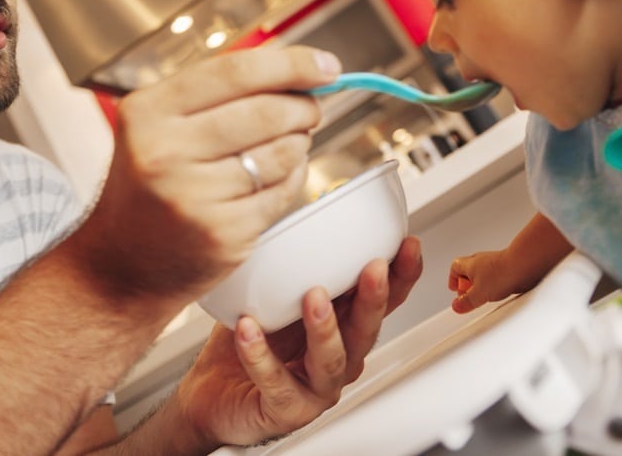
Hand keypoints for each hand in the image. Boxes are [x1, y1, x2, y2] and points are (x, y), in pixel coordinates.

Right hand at [74, 46, 340, 304]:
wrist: (120, 267)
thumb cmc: (150, 186)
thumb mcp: (159, 128)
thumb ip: (216, 95)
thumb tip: (301, 71)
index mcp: (147, 112)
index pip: (234, 72)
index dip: (291, 64)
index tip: (326, 64)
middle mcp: (164, 152)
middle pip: (266, 111)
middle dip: (304, 106)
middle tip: (311, 108)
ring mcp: (194, 197)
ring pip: (282, 152)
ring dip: (299, 143)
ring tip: (287, 144)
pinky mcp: (223, 233)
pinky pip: (282, 192)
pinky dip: (292, 179)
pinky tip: (275, 178)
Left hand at [171, 236, 422, 449]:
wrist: (213, 394)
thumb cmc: (252, 340)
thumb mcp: (276, 295)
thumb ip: (294, 266)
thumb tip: (295, 212)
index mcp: (343, 327)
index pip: (383, 301)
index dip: (401, 276)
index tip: (408, 244)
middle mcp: (339, 358)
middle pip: (366, 329)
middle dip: (373, 297)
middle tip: (374, 268)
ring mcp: (316, 387)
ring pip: (331, 359)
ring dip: (325, 327)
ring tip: (314, 298)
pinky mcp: (287, 409)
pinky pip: (275, 380)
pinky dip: (260, 355)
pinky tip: (248, 330)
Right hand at [447, 250, 514, 313]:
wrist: (523, 265)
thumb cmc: (501, 273)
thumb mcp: (479, 294)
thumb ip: (466, 301)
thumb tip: (457, 306)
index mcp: (469, 264)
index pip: (455, 268)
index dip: (453, 279)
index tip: (454, 289)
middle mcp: (480, 260)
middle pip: (468, 271)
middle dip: (467, 284)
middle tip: (469, 295)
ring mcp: (494, 262)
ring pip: (482, 273)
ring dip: (481, 284)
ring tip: (485, 295)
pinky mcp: (506, 266)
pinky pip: (495, 275)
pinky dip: (494, 284)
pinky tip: (500, 291)